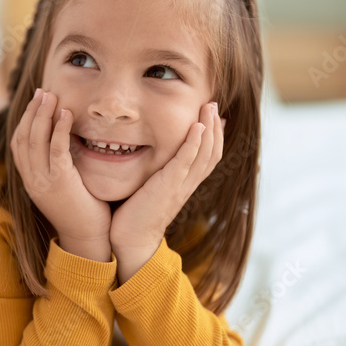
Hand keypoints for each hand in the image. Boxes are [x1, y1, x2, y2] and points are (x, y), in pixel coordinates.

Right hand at [11, 89, 111, 250]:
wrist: (87, 239)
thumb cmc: (81, 212)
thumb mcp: (63, 187)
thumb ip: (58, 167)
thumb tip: (63, 145)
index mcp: (30, 180)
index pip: (18, 144)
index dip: (25, 120)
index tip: (36, 102)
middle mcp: (31, 179)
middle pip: (23, 137)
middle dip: (32, 111)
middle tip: (42, 91)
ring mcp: (43, 181)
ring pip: (35, 140)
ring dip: (43, 114)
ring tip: (51, 96)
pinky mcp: (60, 182)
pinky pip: (56, 149)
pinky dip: (59, 129)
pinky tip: (66, 114)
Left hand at [110, 102, 225, 275]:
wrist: (130, 241)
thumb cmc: (133, 216)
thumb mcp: (148, 189)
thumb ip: (153, 174)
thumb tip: (146, 157)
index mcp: (183, 184)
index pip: (207, 158)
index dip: (214, 137)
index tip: (215, 117)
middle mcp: (187, 184)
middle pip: (212, 153)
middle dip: (215, 127)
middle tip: (213, 104)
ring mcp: (180, 186)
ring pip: (204, 154)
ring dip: (209, 128)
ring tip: (209, 107)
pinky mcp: (168, 187)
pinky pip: (186, 162)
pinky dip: (194, 144)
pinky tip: (197, 127)